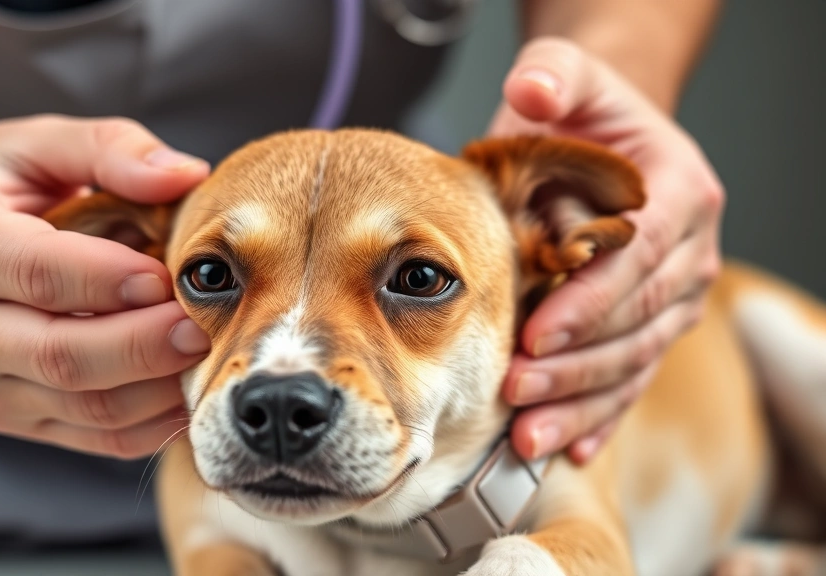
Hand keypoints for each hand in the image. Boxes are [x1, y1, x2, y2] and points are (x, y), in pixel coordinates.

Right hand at [0, 115, 210, 458]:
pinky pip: (95, 437)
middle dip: (146, 346)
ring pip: (85, 406)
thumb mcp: (36, 145)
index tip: (167, 276)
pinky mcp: (13, 417)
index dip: (110, 281)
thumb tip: (187, 175)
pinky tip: (187, 391)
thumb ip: (111, 149)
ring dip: (157, 389)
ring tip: (206, 355)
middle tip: (205, 326)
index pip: (40, 275)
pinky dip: (152, 424)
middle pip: (63, 355)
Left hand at [490, 39, 724, 463]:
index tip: (536, 333)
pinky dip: (601, 416)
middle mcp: (689, 254)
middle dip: (573, 362)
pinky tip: (569, 450)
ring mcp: (675, 298)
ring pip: (634, 361)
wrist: (609, 145)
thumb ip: (552, 75)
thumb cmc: (583, 116)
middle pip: (636, 321)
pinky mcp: (652, 328)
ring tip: (528, 436)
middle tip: (513, 390)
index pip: (638, 257)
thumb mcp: (567, 77)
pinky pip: (632, 378)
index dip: (590, 299)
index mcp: (680, 194)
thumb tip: (531, 90)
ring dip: (581, 402)